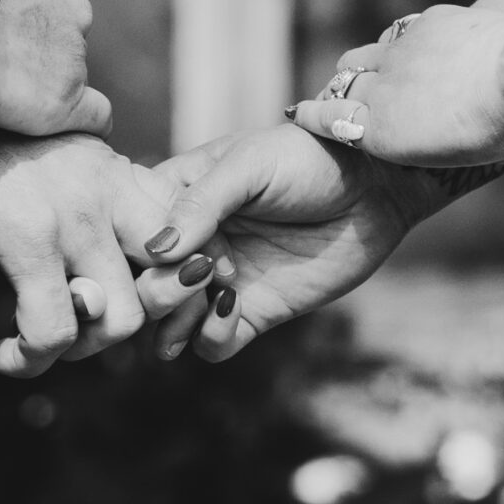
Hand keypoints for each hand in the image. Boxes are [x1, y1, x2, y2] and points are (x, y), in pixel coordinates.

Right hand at [0, 0, 110, 137]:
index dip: (35, 16)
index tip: (9, 29)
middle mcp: (74, 7)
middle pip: (67, 37)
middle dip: (42, 51)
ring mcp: (72, 54)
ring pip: (72, 75)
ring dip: (47, 86)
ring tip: (5, 97)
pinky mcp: (62, 98)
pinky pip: (94, 116)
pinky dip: (86, 124)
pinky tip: (72, 130)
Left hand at [0, 99, 213, 392]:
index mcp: (29, 233)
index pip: (58, 333)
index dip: (28, 362)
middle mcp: (83, 211)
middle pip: (125, 316)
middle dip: (87, 341)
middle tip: (47, 326)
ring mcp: (113, 185)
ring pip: (167, 273)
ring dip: (135, 298)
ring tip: (90, 295)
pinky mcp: (126, 168)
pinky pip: (170, 227)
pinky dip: (158, 257)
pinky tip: (115, 262)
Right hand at [143, 124, 434, 361]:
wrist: (376, 185)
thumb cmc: (309, 159)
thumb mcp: (250, 165)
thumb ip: (201, 204)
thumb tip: (156, 250)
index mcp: (175, 198)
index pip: (126, 235)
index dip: (137, 250)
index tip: (174, 244)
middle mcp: (190, 244)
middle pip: (141, 286)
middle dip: (157, 290)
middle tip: (200, 274)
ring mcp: (218, 281)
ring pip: (167, 323)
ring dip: (175, 321)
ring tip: (210, 296)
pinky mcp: (251, 313)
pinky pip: (211, 345)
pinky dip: (209, 338)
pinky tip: (231, 309)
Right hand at [291, 5, 503, 166]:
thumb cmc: (496, 130)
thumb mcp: (447, 156)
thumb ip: (411, 141)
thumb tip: (398, 130)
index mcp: (380, 132)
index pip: (326, 117)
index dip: (310, 115)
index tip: (296, 113)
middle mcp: (379, 90)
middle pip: (341, 83)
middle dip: (337, 91)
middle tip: (340, 96)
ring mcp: (399, 53)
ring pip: (363, 55)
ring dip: (363, 66)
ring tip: (377, 73)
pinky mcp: (425, 23)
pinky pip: (400, 34)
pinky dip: (401, 47)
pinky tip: (420, 52)